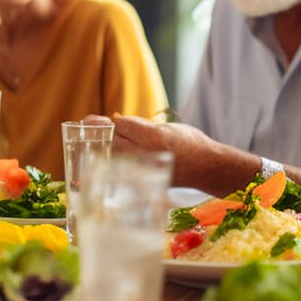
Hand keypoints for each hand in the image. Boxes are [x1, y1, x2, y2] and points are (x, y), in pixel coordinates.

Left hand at [106, 115, 223, 188]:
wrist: (207, 168)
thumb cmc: (191, 142)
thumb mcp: (167, 127)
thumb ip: (143, 126)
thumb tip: (118, 123)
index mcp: (153, 137)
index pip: (122, 125)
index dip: (116, 121)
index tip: (111, 119)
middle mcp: (146, 153)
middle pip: (114, 141)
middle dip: (104, 132)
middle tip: (92, 124)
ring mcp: (145, 169)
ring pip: (115, 155)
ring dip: (106, 146)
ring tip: (98, 138)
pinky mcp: (145, 180)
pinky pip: (124, 167)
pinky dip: (115, 159)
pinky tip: (112, 153)